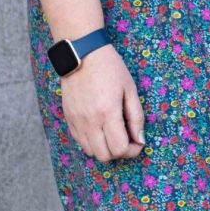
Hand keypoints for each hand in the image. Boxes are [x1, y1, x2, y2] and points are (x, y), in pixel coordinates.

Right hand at [61, 45, 145, 162]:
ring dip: (105, 148)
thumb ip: (136, 116)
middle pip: (104, 156)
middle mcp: (90, 122)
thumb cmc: (110, 68)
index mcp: (108, 113)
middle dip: (119, 152)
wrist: (82, 54)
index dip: (132, 150)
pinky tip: (100, 127)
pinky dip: (92, 141)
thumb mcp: (129, 88)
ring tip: (113, 133)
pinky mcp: (69, 119)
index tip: (138, 142)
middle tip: (127, 139)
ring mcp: (77, 122)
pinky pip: (80, 142)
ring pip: (91, 152)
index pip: (119, 148)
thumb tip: (140, 138)